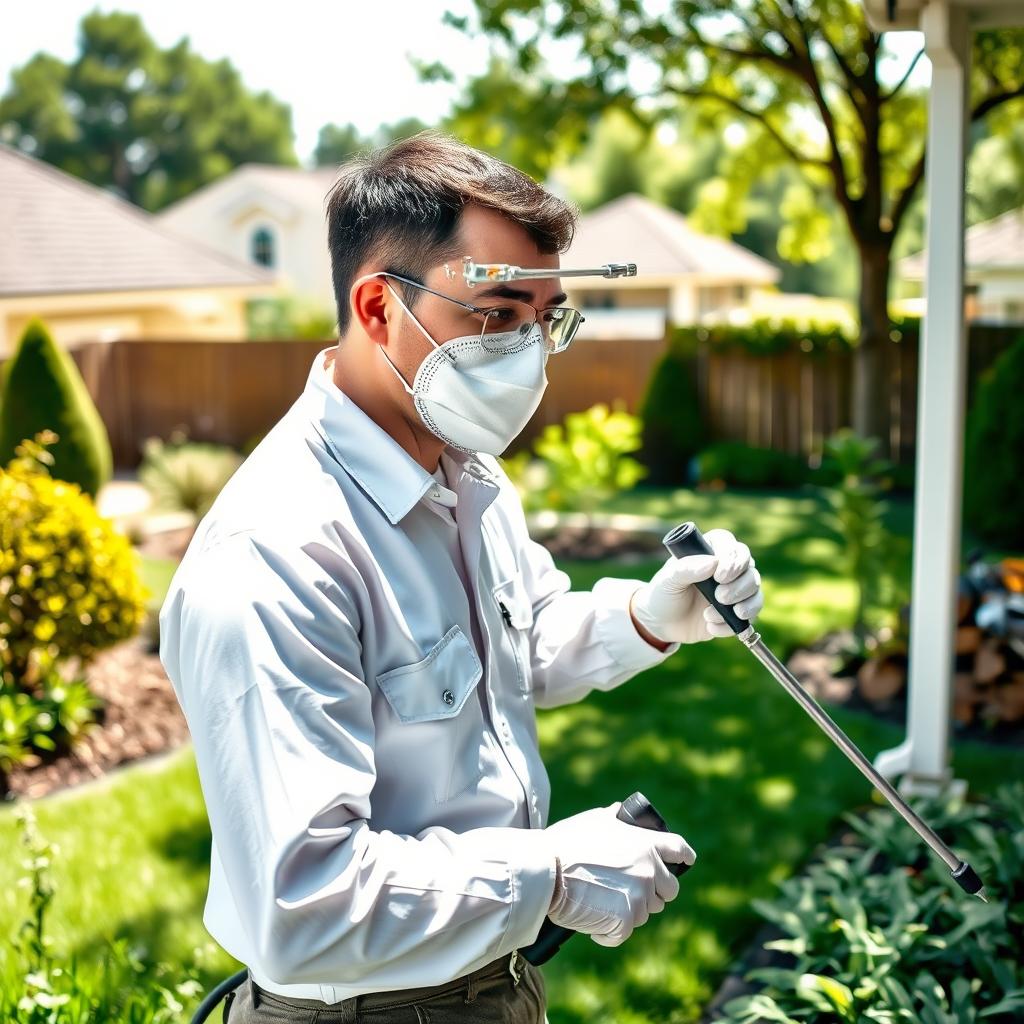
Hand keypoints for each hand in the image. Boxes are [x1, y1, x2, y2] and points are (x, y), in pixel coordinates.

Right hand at [543, 802, 694, 946]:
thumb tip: (621, 815)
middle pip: (670, 889)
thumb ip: (615, 819)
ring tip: (600, 901)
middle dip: (655, 891)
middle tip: (629, 890)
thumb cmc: (566, 843)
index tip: (686, 861)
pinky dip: (609, 932)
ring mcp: (640, 898)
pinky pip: (624, 933)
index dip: (684, 857)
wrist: (546, 871)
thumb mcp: (595, 820)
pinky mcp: (626, 922)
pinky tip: (591, 921)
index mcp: (647, 843)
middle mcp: (650, 870)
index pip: (679, 849)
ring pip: (645, 912)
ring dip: (629, 910)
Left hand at [629, 528, 762, 644]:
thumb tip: (712, 563)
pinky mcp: (737, 612)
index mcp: (710, 552)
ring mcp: (735, 590)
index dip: (732, 559)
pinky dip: (732, 624)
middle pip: (750, 568)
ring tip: (710, 615)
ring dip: (743, 604)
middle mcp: (727, 569)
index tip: (720, 576)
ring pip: (755, 591)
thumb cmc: (663, 594)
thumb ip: (686, 568)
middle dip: (740, 585)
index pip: (731, 546)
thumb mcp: (668, 580)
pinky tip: (711, 627)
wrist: (661, 623)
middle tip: (720, 597)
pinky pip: (750, 616)